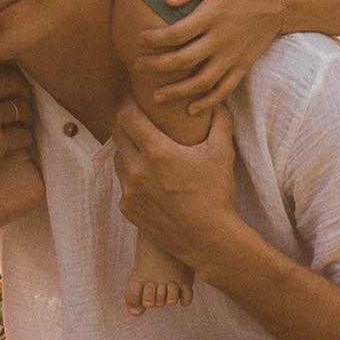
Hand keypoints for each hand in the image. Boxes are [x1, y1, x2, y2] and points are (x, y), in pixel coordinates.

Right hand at [0, 58, 35, 218]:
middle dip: (22, 92)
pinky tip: (17, 143)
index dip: (5, 62)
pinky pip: (24, 134)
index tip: (9, 74)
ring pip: (23, 108)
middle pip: (15, 80)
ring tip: (21, 124)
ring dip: (26, 117)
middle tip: (22, 103)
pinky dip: (24, 139)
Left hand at [109, 97, 241, 271]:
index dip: (129, 104)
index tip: (137, 99)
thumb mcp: (222, 153)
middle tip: (141, 121)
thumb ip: (220, 122)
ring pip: (118, 159)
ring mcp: (129, 191)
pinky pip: (123, 184)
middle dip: (127, 124)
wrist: (208, 239)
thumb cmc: (216, 194)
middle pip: (117, 134)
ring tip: (145, 149)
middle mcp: (137, 170)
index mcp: (157, 152)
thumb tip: (216, 104)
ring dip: (128, 150)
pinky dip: (132, 176)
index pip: (127, 116)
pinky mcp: (127, 209)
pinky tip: (149, 177)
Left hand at [131, 0, 291, 113]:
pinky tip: (190, 109)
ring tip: (155, 96)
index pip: (176, 33)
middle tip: (137, 66)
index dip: (154, 39)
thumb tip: (167, 1)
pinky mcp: (242, 66)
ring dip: (177, 92)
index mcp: (212, 15)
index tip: (138, 39)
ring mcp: (233, 56)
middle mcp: (221, 39)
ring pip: (202, 82)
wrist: (279, 3)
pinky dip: (208, 102)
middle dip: (157, 66)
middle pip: (184, 60)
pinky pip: (224, 89)